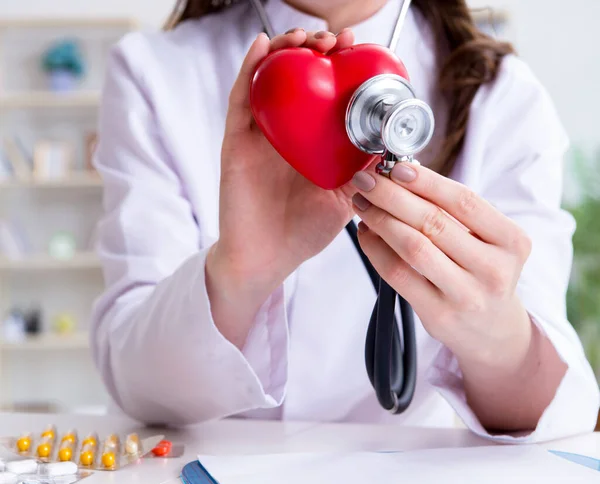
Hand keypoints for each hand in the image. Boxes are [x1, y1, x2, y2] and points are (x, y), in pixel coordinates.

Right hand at [207, 29, 358, 346]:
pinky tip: (264, 47)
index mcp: (310, 146)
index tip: (360, 51)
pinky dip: (250, 70)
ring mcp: (259, 137)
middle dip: (316, 52)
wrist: (265, 260)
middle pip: (297, 80)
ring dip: (285, 51)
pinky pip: (240, 100)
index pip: (324, 95)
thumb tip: (392, 147)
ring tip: (305, 38)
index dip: (341, 69)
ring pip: (268, 81)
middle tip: (336, 42)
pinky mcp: (236, 143)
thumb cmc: (302, 232)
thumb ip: (364, 174)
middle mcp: (285, 135)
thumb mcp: (345, 200)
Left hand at [350, 162, 533, 368]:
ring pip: (413, 247)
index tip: (395, 167)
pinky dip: (376, 249)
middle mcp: (494, 269)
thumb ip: (455, 213)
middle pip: (433, 222)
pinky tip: (366, 233)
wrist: (492, 331)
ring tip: (362, 203)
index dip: (426, 181)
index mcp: (511, 241)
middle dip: (392, 196)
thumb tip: (401, 176)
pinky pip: (398, 274)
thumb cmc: (482, 273)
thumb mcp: (488, 241)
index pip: (463, 201)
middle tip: (366, 180)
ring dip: (380, 220)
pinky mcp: (439, 314)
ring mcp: (467, 295)